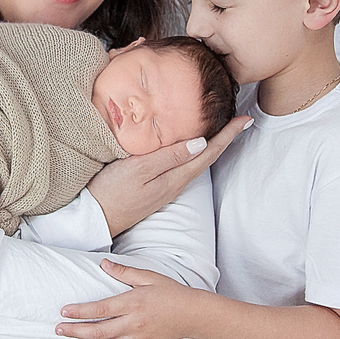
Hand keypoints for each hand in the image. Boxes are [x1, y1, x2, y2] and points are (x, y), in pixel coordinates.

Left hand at [55, 259, 199, 338]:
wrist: (192, 315)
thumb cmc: (170, 293)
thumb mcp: (148, 276)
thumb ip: (124, 271)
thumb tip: (103, 263)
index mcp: (132, 303)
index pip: (100, 309)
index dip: (79, 312)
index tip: (63, 312)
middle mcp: (133, 324)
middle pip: (98, 331)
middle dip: (75, 331)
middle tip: (58, 330)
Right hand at [88, 115, 251, 235]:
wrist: (93, 219)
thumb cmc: (111, 192)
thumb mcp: (138, 170)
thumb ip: (169, 156)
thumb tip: (202, 143)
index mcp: (174, 178)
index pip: (209, 153)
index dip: (228, 136)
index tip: (246, 120)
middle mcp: (175, 184)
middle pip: (207, 157)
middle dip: (225, 139)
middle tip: (240, 120)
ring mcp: (165, 187)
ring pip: (195, 162)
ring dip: (211, 145)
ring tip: (221, 129)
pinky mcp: (154, 187)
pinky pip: (181, 166)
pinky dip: (192, 152)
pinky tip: (189, 146)